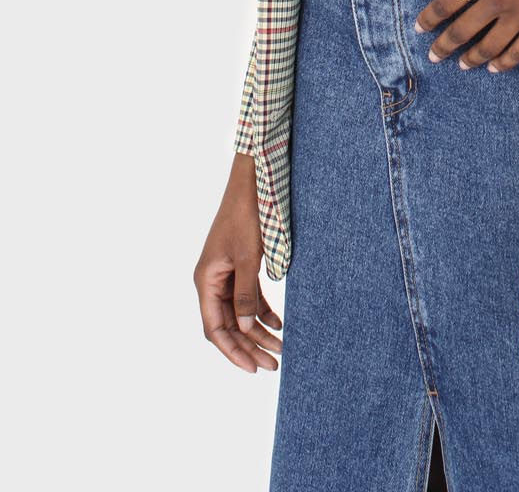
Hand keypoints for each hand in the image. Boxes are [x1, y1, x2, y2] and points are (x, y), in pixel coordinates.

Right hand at [193, 153, 283, 373]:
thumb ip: (246, 294)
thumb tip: (245, 328)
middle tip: (274, 364)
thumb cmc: (246, 215)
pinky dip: (262, 311)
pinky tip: (278, 323)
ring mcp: (225, 273)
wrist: (252, 182)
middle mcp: (212, 280)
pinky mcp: (239, 266)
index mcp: (206, 280)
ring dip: (258, 330)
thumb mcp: (249, 257)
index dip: (233, 350)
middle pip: (228, 325)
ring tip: (280, 349)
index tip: (253, 368)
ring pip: (240, 313)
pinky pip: (248, 296)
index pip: (215, 328)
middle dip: (250, 345)